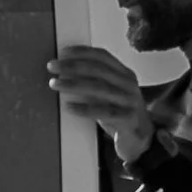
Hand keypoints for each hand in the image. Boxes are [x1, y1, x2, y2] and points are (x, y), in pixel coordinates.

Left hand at [47, 46, 154, 164]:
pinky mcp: (128, 118)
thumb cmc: (118, 113)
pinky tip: (68, 107)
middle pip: (99, 70)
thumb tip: (63, 70)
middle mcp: (129, 84)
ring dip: (74, 84)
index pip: (103, 56)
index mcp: (124, 73)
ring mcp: (130, 101)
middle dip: (72, 66)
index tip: (62, 53)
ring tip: (55, 84)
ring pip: (100, 88)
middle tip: (52, 67)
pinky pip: (104, 112)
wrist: (140, 139)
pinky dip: (84, 109)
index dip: (82, 52)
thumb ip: (94, 81)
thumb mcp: (109, 93)